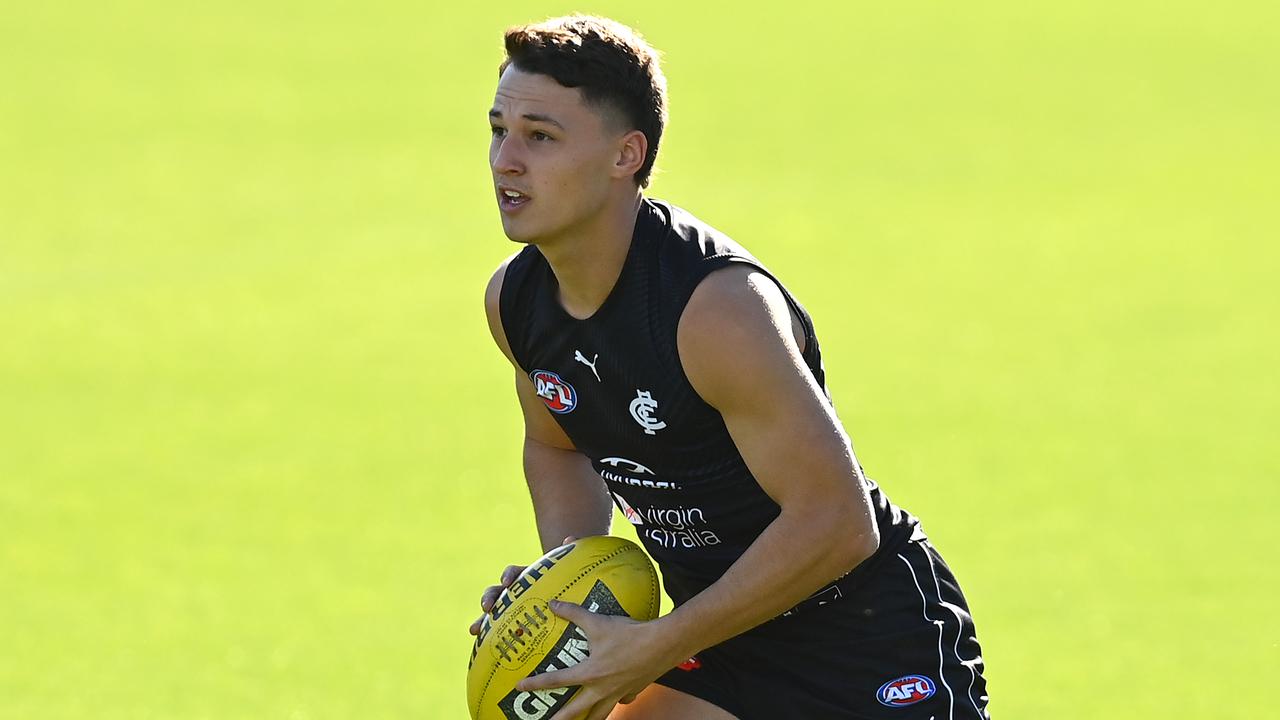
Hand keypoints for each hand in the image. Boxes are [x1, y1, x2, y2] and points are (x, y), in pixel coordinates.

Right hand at [468, 536, 578, 635]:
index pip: (513, 573)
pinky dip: (488, 639)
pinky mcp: (511, 626)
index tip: (507, 583)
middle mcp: (514, 593)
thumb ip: (569, 554)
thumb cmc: (563, 585)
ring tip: (474, 630)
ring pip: (492, 613)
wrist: (562, 599)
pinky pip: (497, 632)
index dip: (509, 576)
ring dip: (481, 620)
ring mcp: (511, 610)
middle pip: (496, 592)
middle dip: (489, 598)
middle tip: (486, 607)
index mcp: (526, 578)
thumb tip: (570, 539)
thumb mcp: (566, 572)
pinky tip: (482, 648)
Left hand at [515, 599, 678, 719]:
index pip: (556, 680)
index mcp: (589, 673)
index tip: (519, 687)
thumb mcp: (598, 621)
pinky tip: (614, 701)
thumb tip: (553, 604)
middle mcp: (601, 688)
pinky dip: (614, 704)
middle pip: (575, 711)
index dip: (536, 684)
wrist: (663, 644)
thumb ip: (573, 612)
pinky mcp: (633, 690)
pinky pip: (620, 703)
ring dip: (588, 719)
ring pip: (599, 714)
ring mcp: (618, 693)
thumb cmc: (629, 634)